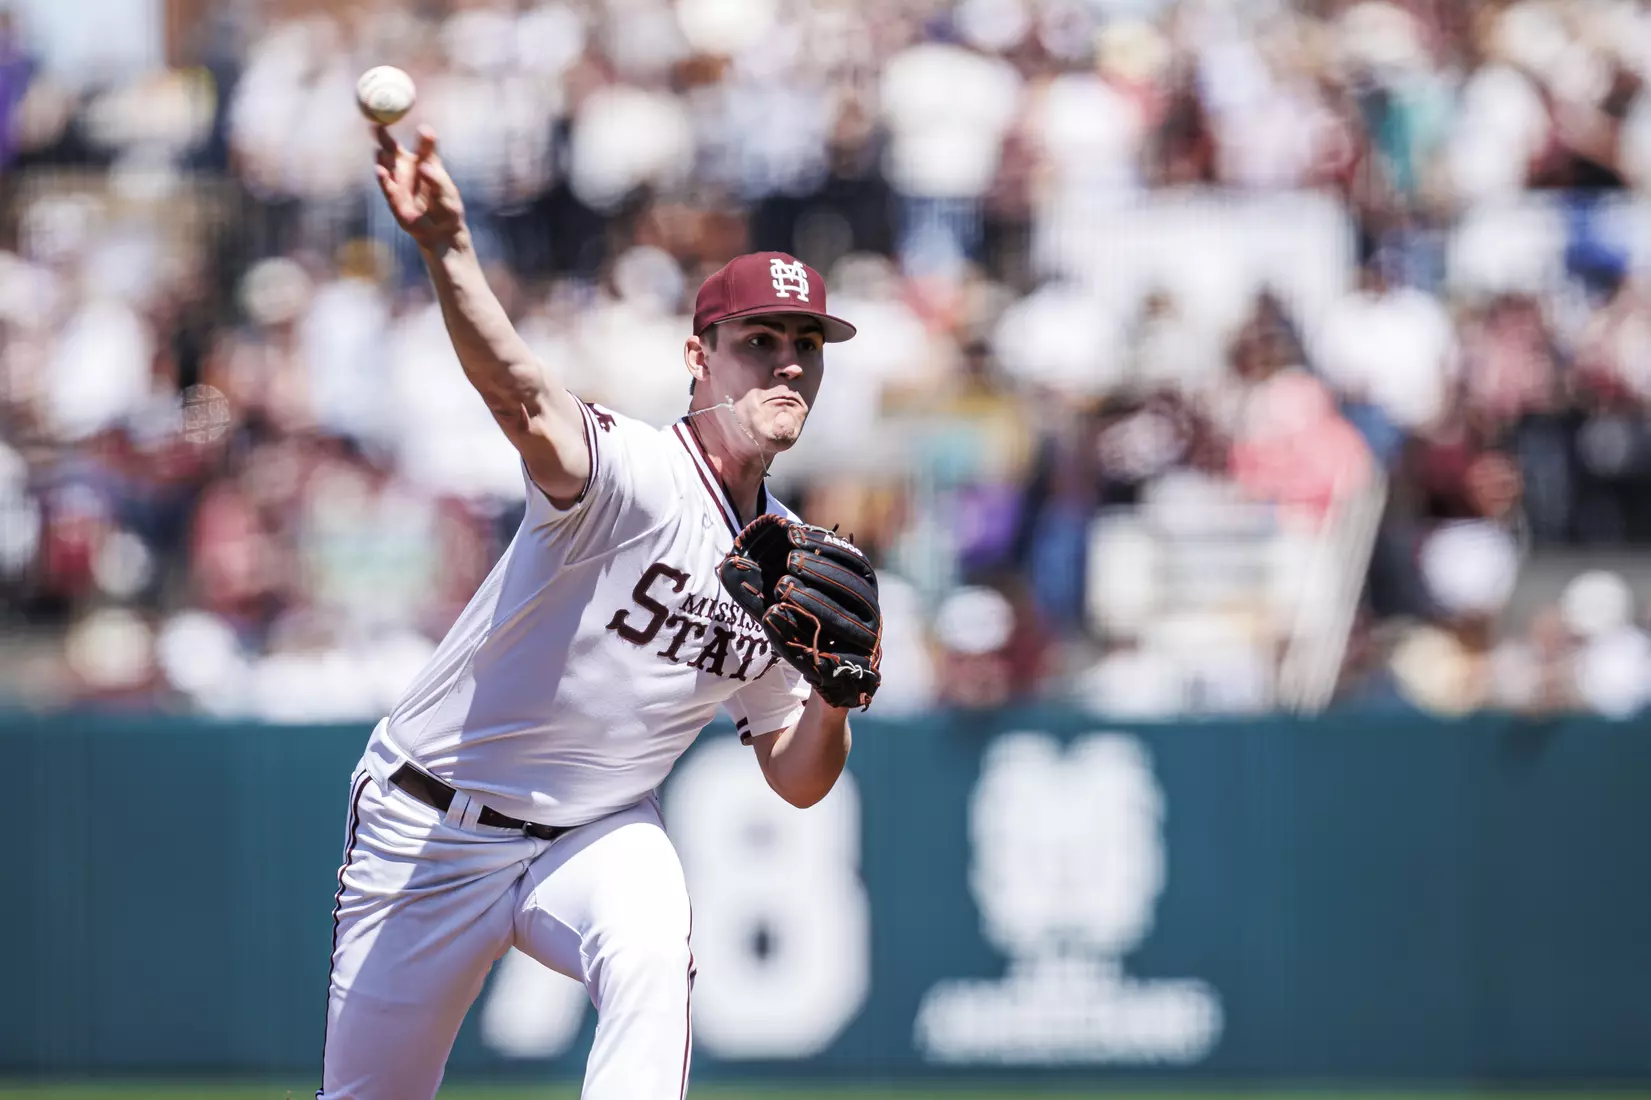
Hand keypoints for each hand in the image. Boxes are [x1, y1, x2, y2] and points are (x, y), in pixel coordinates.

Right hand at [374, 124, 466, 251]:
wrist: (440, 231)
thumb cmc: (446, 207)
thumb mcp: (445, 192)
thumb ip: (435, 178)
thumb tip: (423, 166)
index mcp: (424, 162)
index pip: (420, 145)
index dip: (419, 135)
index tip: (421, 128)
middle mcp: (407, 168)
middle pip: (392, 148)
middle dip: (383, 137)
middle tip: (377, 126)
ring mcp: (398, 182)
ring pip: (386, 165)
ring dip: (382, 157)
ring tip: (381, 151)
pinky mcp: (393, 199)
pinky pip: (386, 187)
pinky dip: (383, 179)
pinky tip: (380, 171)